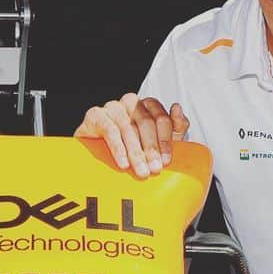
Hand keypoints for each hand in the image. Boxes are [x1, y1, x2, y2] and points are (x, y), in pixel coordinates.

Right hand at [75, 93, 189, 177]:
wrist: (99, 156)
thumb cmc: (134, 148)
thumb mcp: (160, 141)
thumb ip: (176, 126)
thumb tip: (177, 108)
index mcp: (148, 105)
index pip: (161, 117)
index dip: (165, 140)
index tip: (166, 161)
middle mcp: (130, 102)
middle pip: (145, 122)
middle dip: (151, 149)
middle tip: (154, 169)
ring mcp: (112, 107)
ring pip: (127, 128)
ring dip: (136, 152)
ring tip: (141, 171)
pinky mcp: (95, 115)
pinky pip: (109, 130)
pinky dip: (118, 149)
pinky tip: (124, 163)